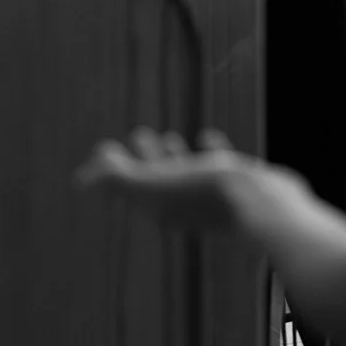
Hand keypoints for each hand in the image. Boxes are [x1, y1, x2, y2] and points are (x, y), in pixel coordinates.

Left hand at [76, 127, 280, 235]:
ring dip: (173, 155)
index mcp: (161, 206)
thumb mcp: (156, 184)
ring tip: (168, 136)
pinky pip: (218, 166)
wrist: (264, 210)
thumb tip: (81, 180)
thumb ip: (118, 181)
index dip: (114, 167)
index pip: (129, 184)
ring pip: (186, 173)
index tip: (104, 147)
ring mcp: (213, 198)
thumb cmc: (208, 195)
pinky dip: (208, 151)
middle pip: (156, 179)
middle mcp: (185, 205)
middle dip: (144, 158)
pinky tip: (208, 138)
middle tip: (138, 135)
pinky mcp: (239, 187)